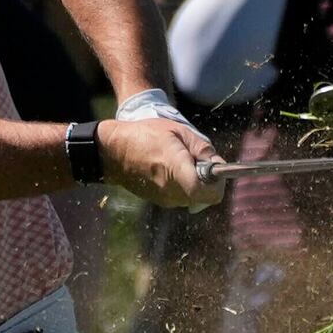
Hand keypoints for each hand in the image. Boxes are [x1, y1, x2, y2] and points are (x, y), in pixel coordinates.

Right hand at [99, 107, 221, 207]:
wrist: (113, 151)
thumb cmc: (145, 135)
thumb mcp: (178, 131)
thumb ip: (202, 149)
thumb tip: (219, 165)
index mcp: (176, 168)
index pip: (208, 193)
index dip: (218, 185)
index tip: (217, 170)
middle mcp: (171, 189)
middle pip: (204, 198)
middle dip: (209, 183)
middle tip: (200, 163)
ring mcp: (164, 198)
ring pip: (194, 199)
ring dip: (197, 185)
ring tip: (183, 164)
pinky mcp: (159, 201)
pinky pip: (181, 198)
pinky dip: (184, 187)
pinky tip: (172, 170)